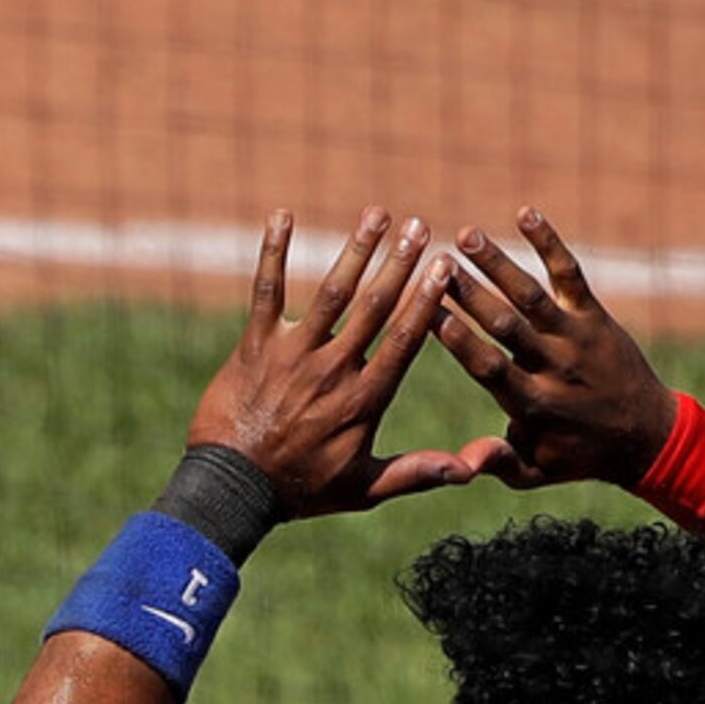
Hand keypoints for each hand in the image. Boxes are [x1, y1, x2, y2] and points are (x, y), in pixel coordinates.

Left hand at [184, 208, 471, 518]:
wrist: (234, 490)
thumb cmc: (301, 490)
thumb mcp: (364, 489)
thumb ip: (417, 473)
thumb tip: (471, 470)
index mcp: (364, 399)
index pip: (404, 340)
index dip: (425, 300)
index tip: (444, 266)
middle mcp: (332, 370)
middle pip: (374, 308)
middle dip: (399, 264)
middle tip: (420, 225)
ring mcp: (292, 355)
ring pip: (331, 293)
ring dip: (355, 250)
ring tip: (376, 213)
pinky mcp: (255, 346)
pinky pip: (266, 291)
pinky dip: (272, 253)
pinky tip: (282, 215)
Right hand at [434, 208, 679, 487]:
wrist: (646, 437)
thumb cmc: (577, 456)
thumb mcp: (535, 473)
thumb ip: (497, 462)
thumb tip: (461, 464)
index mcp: (533, 405)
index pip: (490, 368)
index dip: (460, 340)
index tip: (429, 313)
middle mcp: (555, 366)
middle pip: (508, 326)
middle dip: (473, 295)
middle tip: (439, 264)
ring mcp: (577, 338)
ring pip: (533, 296)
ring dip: (500, 264)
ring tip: (468, 235)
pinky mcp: (594, 316)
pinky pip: (571, 275)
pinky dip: (549, 244)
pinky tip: (525, 213)